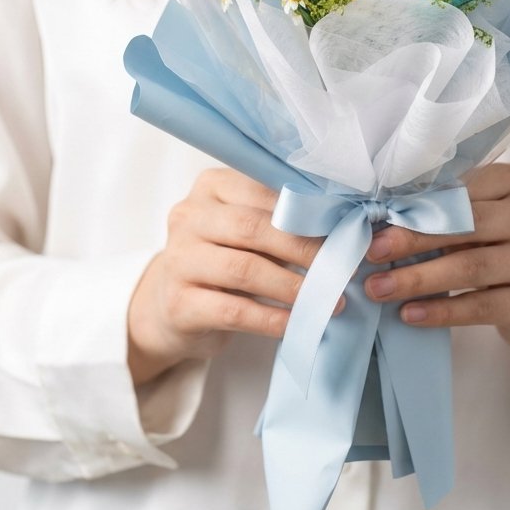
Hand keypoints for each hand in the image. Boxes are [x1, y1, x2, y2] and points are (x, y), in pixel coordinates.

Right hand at [127, 168, 327, 385]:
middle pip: (252, 227)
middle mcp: (188, 217)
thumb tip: (339, 228)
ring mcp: (178, 259)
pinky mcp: (178, 303)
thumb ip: (279, 221)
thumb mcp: (245, 230)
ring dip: (292, 285)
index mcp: (210, 187)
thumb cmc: (223, 259)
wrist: (171, 305)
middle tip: (338, 267)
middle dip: (302, 248)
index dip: (303, 211)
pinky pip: (233, 310)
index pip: (261, 190)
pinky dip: (271, 318)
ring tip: (325, 298)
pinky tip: (295, 322)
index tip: (338, 229)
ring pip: (243, 268)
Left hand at [363, 164, 509, 387]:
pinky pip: (480, 306)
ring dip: (418, 278)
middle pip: (465, 224)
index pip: (460, 188)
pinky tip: (409, 314)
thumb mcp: (488, 219)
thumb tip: (382, 222)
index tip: (376, 218)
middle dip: (413, 238)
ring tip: (379, 288)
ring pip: (470, 266)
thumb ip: (449, 212)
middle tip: (372, 251)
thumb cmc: (506, 247)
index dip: (416, 204)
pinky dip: (441, 310)